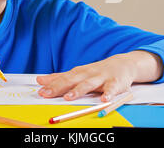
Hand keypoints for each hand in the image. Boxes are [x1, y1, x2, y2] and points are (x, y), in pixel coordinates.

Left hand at [36, 51, 162, 101]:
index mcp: (79, 73)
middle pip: (72, 80)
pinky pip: (112, 89)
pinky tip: (104, 100)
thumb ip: (60, 78)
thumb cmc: (97, 71)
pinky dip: (108, 94)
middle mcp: (88, 74)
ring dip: (79, 90)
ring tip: (69, 97)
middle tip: (47, 93)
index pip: (62, 78)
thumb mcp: (78, 73)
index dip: (51, 85)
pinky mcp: (115, 83)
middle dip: (59, 87)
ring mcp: (101, 78)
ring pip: (89, 84)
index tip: (40, 90)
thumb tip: (40, 80)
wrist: (122, 64)